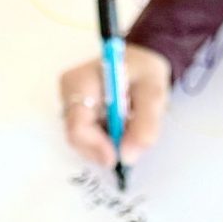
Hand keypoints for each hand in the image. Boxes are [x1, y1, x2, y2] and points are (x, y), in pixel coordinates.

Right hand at [59, 43, 170, 169]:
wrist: (140, 64)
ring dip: (106, 145)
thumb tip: (128, 156)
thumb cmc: (144, 70)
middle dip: (104, 148)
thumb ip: (145, 123)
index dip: (96, 146)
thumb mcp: (153, 92)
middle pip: (77, 137)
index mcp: (81, 81)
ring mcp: (69, 105)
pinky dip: (104, 141)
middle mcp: (68, 94)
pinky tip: (119, 130)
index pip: (78, 125)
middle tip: (130, 146)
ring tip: (128, 130)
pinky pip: (87, 138)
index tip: (117, 158)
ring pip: (82, 141)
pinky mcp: (75, 114)